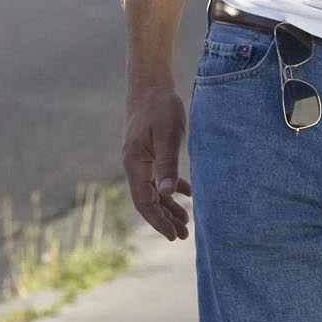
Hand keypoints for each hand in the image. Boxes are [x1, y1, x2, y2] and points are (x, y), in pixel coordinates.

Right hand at [122, 83, 191, 238]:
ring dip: (168, 206)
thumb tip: (168, 193)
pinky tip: (187, 194)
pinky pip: (158, 177)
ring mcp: (141, 158)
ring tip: (186, 222)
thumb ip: (167, 164)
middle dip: (164, 219)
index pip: (144, 201)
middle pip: (148, 200)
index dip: (158, 220)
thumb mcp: (167, 135)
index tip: (173, 236)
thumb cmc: (160, 107)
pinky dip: (171, 188)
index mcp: (135, 163)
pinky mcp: (149, 151)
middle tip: (182, 237)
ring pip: (154, 190)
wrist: (150, 84)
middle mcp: (134, 164)